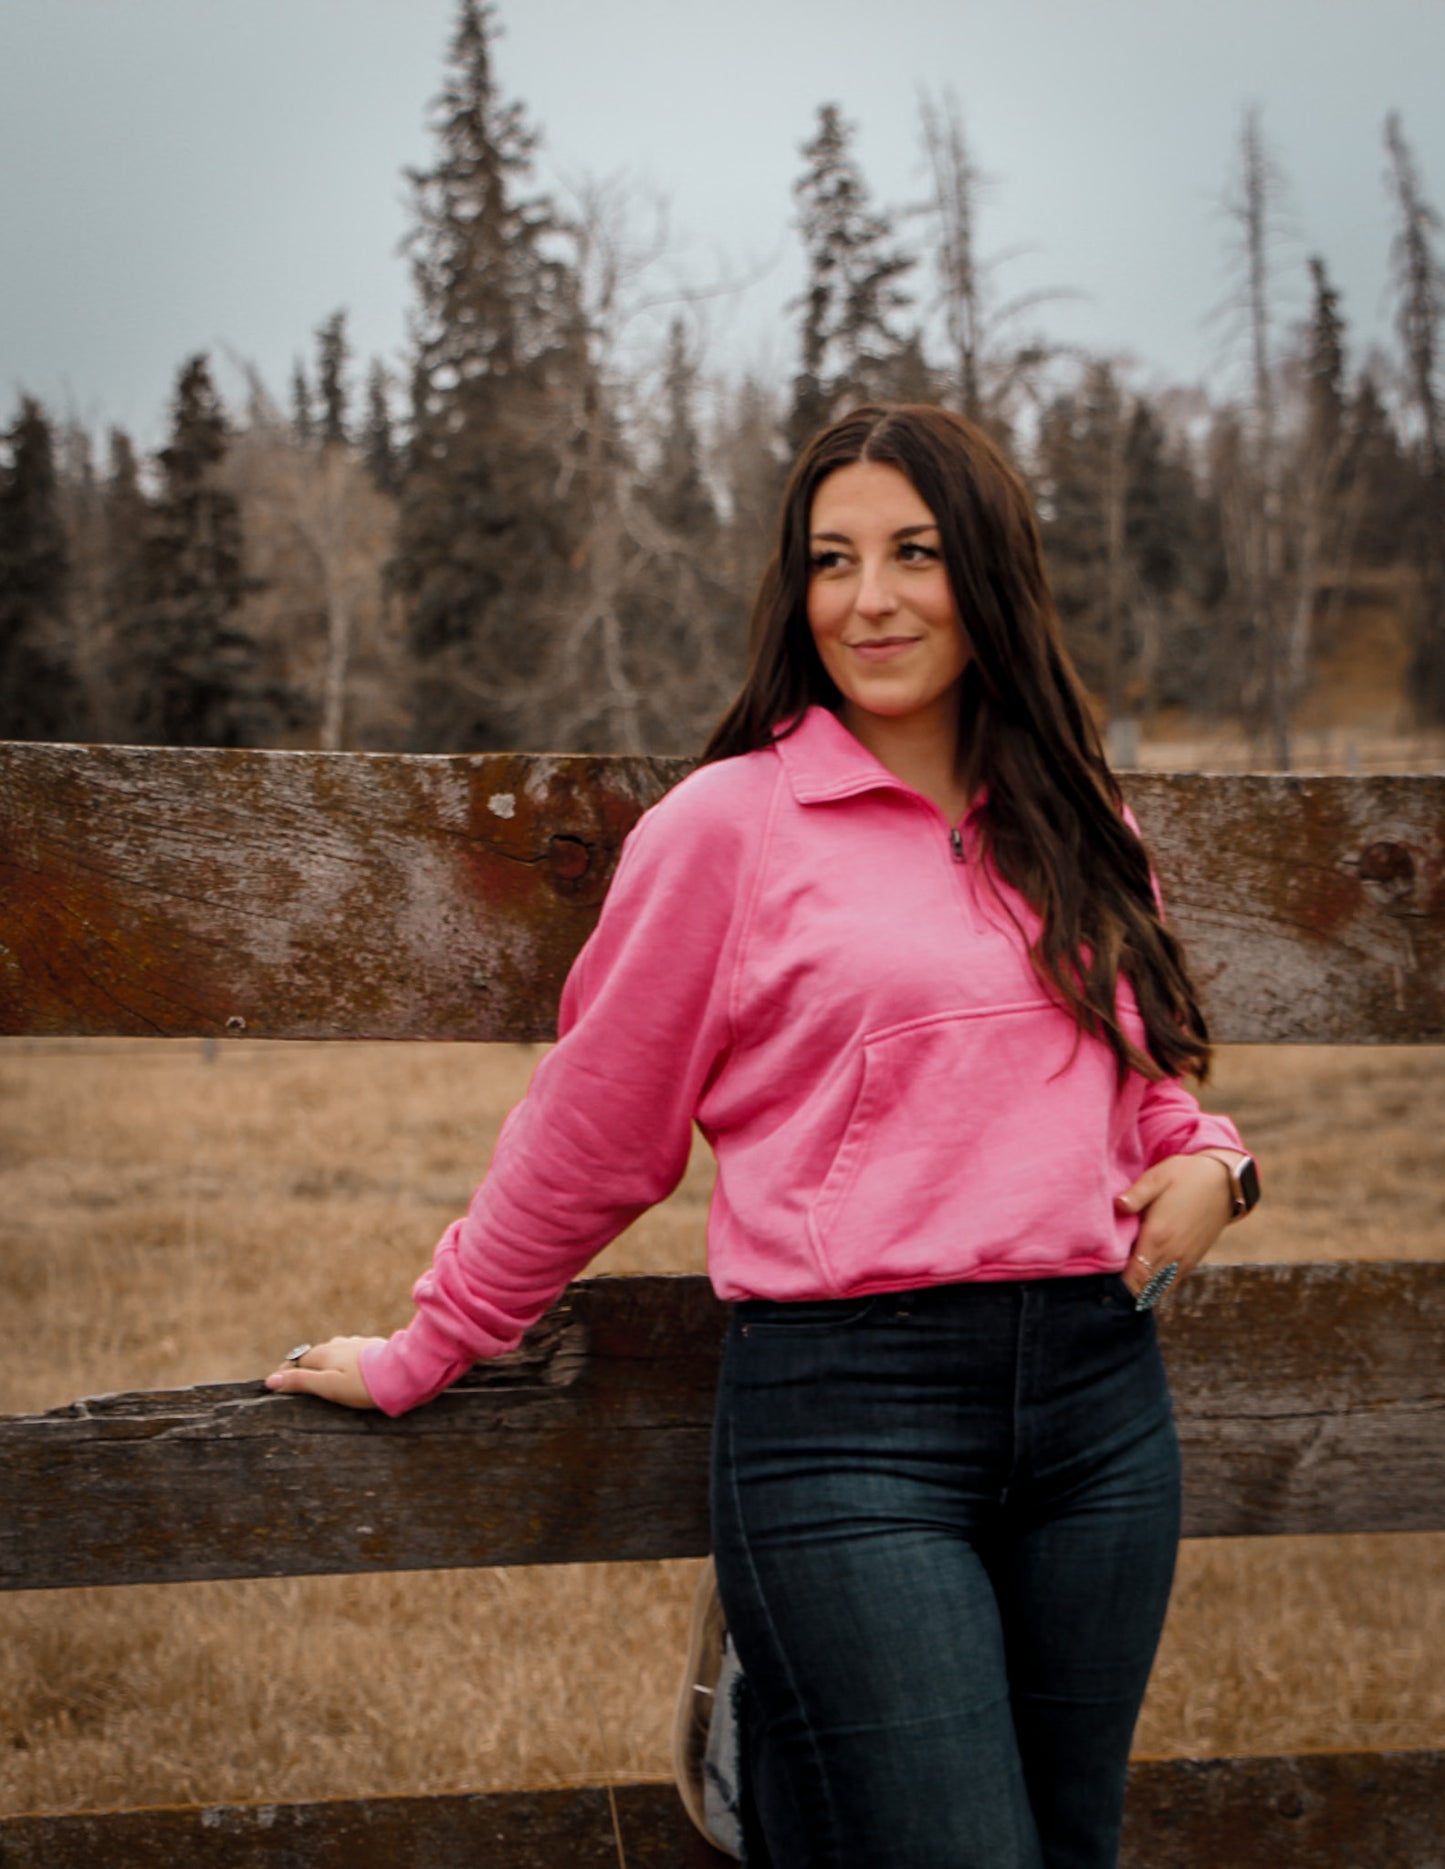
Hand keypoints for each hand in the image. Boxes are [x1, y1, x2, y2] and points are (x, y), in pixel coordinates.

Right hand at [264, 1336, 383, 1408]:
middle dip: (305, 1369)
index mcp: (323, 1353)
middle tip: (299, 1387)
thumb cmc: (362, 1383)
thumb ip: (300, 1381)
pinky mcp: (370, 1349)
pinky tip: (350, 1374)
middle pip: (314, 1357)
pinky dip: (344, 1365)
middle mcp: (337, 1344)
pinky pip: (350, 1356)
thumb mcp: (327, 1386)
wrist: (402, 1373)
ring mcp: (355, 1344)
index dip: (286, 1373)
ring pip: (333, 1354)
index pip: (296, 1362)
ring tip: (325, 1382)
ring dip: (326, 1366)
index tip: (277, 1386)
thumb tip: (270, 1381)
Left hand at [1115, 1151, 1237, 1303]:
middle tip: (1105, 1290)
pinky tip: (1143, 1282)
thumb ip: (1136, 1195)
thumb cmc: (1185, 1175)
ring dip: (1141, 1290)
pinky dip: (1157, 1287)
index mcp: (1158, 1236)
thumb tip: (1117, 1205)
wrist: (1225, 1182)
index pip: (1136, 1275)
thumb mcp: (1157, 1177)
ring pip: (1159, 1289)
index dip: (1119, 1286)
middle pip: (1145, 1287)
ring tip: (1122, 1287)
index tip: (1102, 1285)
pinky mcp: (1193, 1259)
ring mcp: (1185, 1259)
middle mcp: (1172, 1253)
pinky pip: (1172, 1283)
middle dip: (1126, 1291)